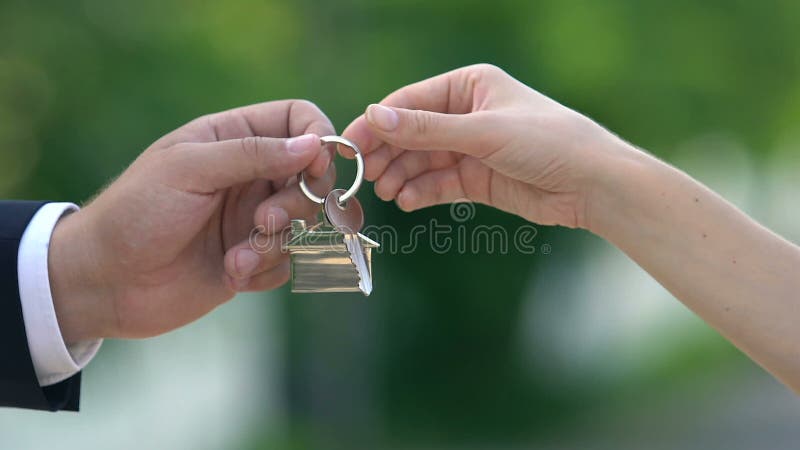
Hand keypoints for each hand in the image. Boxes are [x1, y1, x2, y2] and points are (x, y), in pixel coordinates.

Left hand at [49, 100, 334, 342]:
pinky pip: (287, 262)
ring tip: (236, 259)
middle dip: (298, 202)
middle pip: (313, 175)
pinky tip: (231, 275)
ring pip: (305, 223)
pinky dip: (265, 271)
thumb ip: (252, 154)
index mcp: (233, 138)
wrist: (104, 282)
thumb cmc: (136, 212)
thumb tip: (314, 145)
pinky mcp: (252, 258)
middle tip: (265, 220)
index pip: (298, 120)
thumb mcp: (188, 169)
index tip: (315, 169)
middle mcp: (250, 175)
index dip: (318, 140)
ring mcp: (253, 217)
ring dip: (275, 244)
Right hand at [342, 64, 640, 228]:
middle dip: (388, 154)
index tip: (350, 145)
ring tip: (387, 192)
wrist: (593, 185)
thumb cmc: (548, 142)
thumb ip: (427, 130)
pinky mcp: (479, 180)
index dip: (378, 124)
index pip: (410, 103)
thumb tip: (375, 117)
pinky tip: (408, 201)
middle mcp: (467, 114)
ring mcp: (472, 149)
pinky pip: (439, 184)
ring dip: (402, 176)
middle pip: (412, 134)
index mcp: (470, 86)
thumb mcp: (483, 133)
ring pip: (423, 162)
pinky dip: (422, 192)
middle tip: (364, 176)